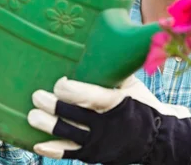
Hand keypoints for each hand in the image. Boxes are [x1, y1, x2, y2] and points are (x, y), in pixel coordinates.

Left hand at [27, 75, 190, 164]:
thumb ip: (115, 67)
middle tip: (37, 96)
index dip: (70, 89)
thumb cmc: (142, 103)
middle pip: (73, 115)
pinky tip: (37, 144)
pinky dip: (53, 151)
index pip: (89, 96)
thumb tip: (102, 36)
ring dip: (47, 125)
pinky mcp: (94, 154)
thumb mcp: (132, 83)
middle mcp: (107, 124)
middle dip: (52, 105)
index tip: (59, 81)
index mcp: (117, 102)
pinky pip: (69, 154)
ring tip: (32, 116)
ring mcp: (99, 141)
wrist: (158, 138)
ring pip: (68, 134)